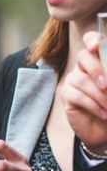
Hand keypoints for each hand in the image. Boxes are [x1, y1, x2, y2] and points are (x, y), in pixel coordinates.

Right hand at [62, 31, 106, 153]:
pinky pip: (76, 96)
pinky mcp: (67, 97)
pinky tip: (104, 113)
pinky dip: (93, 105)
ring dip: (99, 95)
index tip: (96, 47)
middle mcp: (84, 68)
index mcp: (99, 61)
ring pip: (80, 79)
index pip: (91, 41)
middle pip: (83, 57)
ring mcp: (73, 81)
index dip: (92, 40)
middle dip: (96, 69)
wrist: (105, 131)